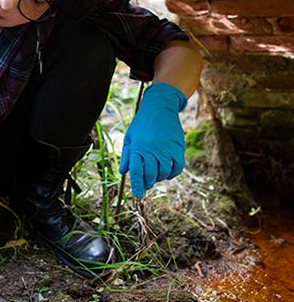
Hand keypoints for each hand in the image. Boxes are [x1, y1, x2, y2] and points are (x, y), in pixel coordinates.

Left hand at [119, 82, 187, 197]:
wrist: (159, 107)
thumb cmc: (142, 124)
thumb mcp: (130, 137)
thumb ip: (128, 155)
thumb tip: (123, 172)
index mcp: (138, 147)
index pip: (136, 171)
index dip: (136, 184)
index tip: (137, 194)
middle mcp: (152, 149)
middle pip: (151, 174)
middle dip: (148, 183)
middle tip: (146, 185)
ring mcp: (166, 149)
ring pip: (164, 173)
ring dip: (159, 178)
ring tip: (155, 176)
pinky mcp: (178, 147)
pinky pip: (177, 167)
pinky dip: (173, 173)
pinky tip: (167, 172)